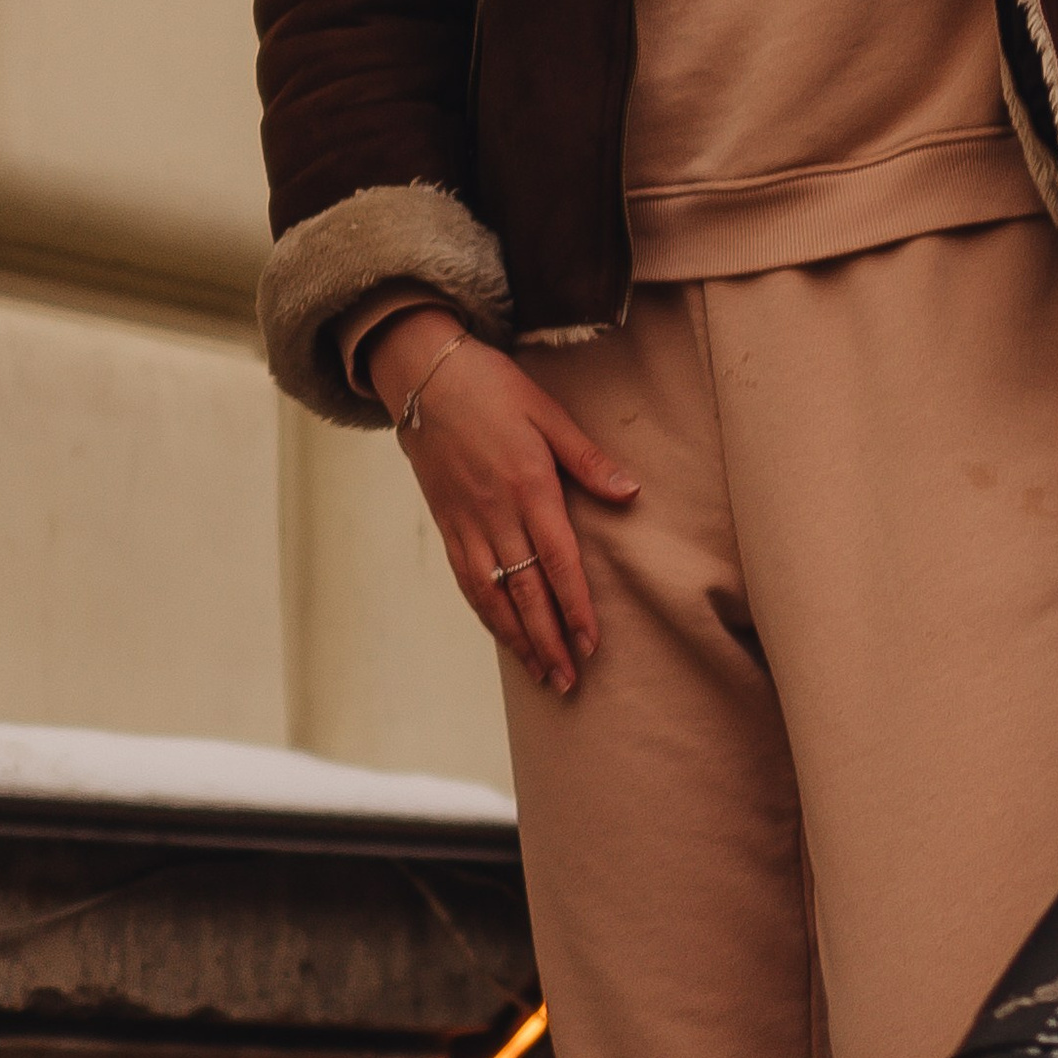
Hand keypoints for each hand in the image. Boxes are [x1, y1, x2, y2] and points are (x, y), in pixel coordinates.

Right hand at [363, 309, 640, 694]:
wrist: (425, 377)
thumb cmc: (494, 388)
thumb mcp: (548, 413)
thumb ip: (588, 459)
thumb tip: (631, 493)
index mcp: (529, 487)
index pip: (558, 562)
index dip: (575, 607)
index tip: (591, 644)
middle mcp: (496, 514)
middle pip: (525, 591)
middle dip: (549, 640)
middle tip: (569, 681)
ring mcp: (467, 522)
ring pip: (492, 595)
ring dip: (518, 638)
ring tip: (542, 673)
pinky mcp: (447, 523)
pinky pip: (466, 579)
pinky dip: (486, 613)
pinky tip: (502, 634)